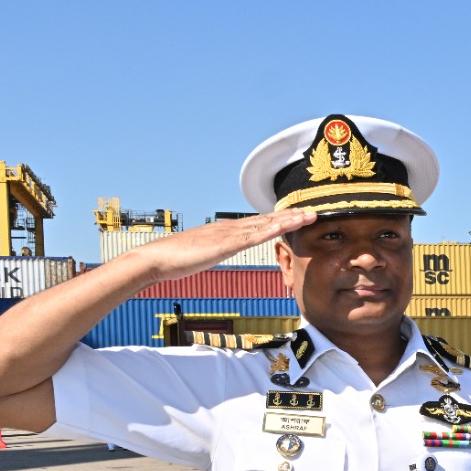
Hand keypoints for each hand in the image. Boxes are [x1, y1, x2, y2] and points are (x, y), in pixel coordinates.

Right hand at [117, 209, 314, 282]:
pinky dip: (272, 229)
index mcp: (226, 231)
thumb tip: (221, 251)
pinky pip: (253, 236)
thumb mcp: (204, 254)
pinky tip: (286, 226)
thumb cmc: (175, 259)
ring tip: (310, 215)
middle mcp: (230, 228)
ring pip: (265, 224)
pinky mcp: (225, 244)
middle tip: (314, 211)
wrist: (156, 259)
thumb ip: (216, 250)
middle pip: (267, 220)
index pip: (259, 223)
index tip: (299, 216)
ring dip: (289, 219)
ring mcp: (228, 234)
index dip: (280, 219)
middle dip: (292, 215)